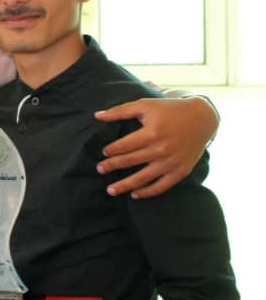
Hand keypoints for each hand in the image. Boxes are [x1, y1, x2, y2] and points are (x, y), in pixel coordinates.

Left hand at [95, 96, 216, 198]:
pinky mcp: (181, 171)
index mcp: (151, 133)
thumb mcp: (145, 105)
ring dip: (125, 185)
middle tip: (99, 170)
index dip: (111, 151)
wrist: (202, 118)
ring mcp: (171, 162)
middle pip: (130, 161)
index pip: (123, 146)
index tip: (103, 153)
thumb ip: (120, 111)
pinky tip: (134, 194)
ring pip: (143, 178)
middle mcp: (161, 149)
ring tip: (110, 190)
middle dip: (112, 166)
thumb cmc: (169, 110)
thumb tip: (96, 116)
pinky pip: (162, 186)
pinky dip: (148, 192)